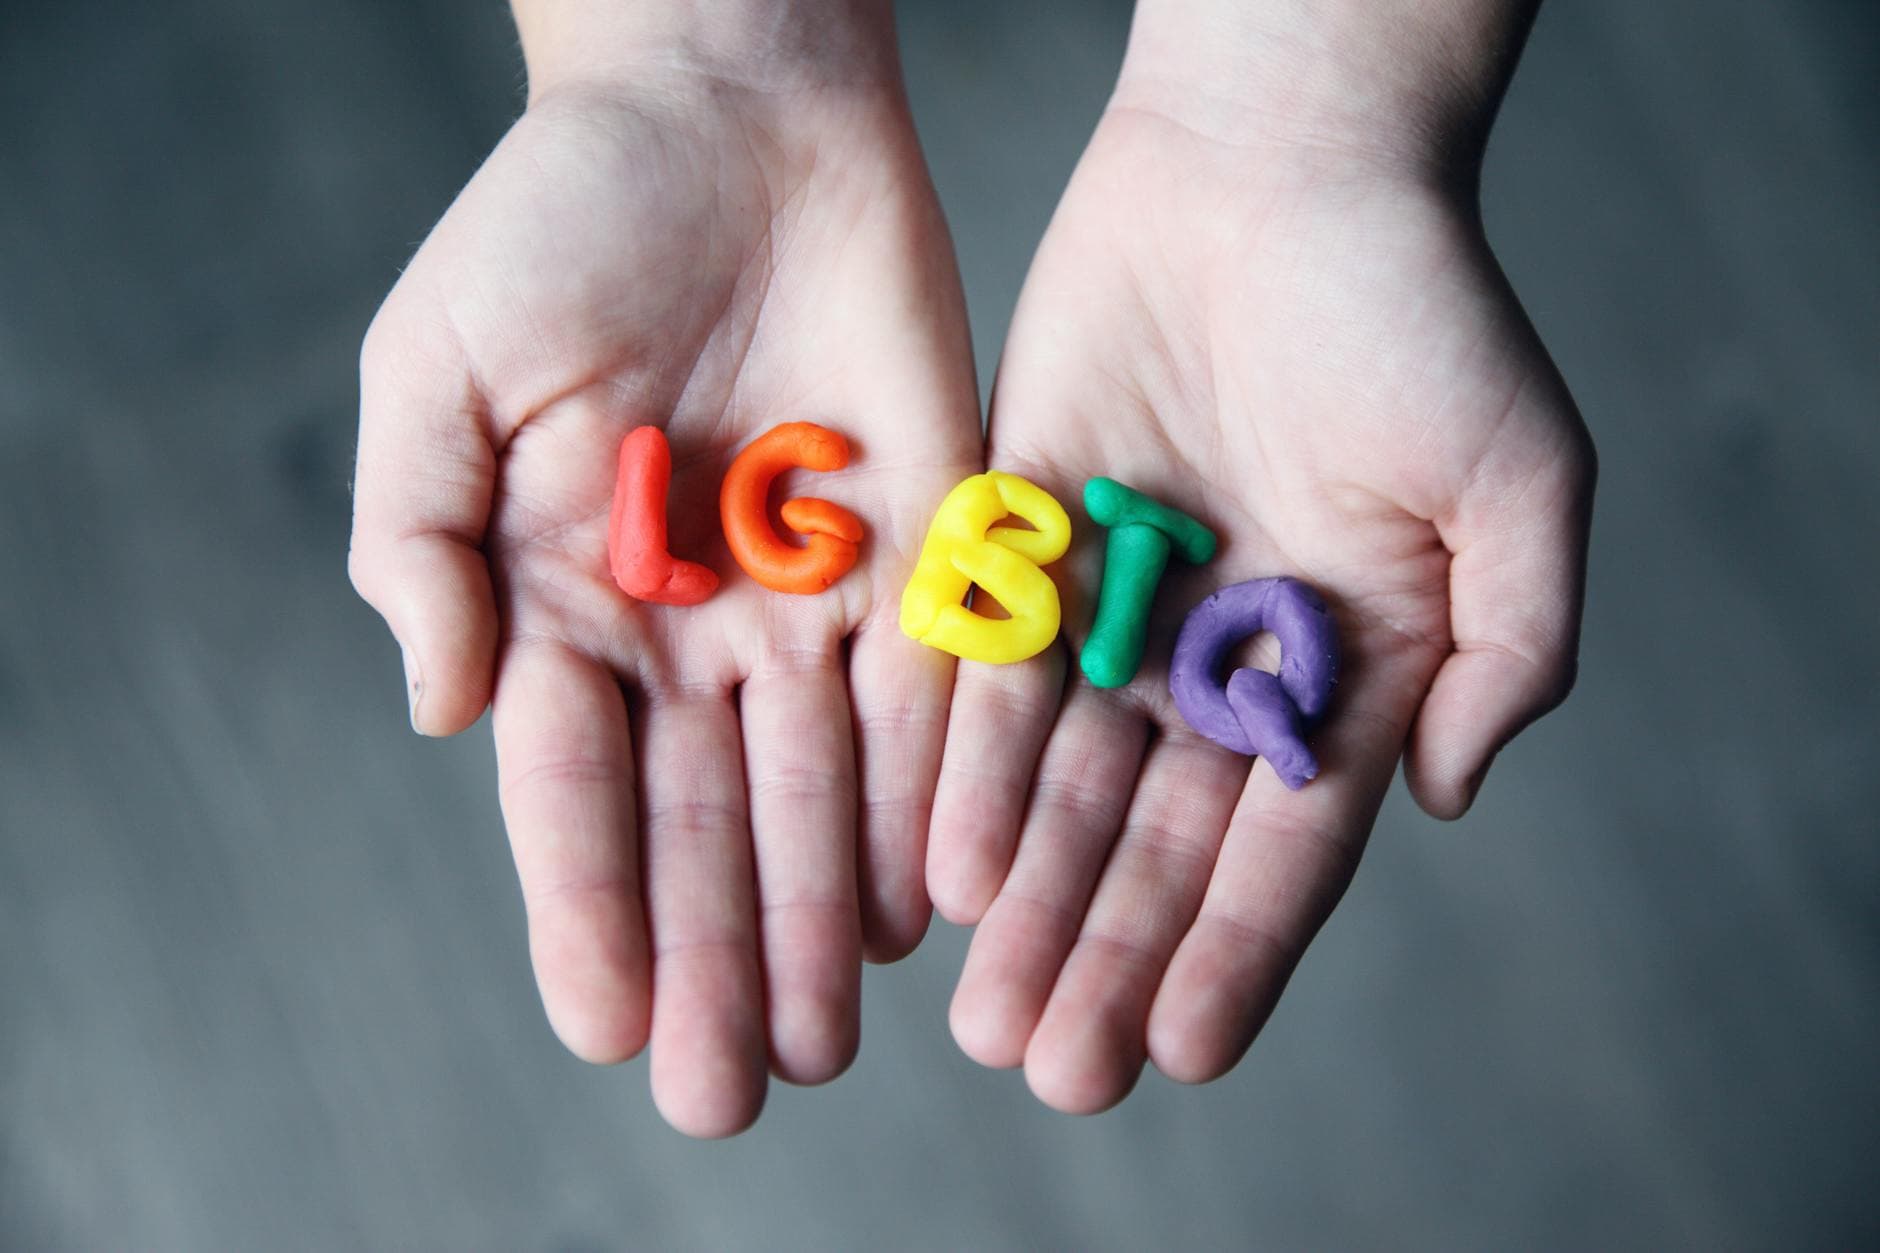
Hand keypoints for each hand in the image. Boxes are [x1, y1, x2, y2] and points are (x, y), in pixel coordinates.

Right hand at [348, 8, 979, 1136]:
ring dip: (824, 913)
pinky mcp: (930, 544)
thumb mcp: (441, 364)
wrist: (731, 110)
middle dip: (717, 953)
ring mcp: (815, 596)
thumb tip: (446, 711)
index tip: (607, 1023)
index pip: (576, 785)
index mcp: (567, 598)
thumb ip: (421, 538)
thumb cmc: (563, 221)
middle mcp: (695, 625)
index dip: (587, 905)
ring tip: (832, 1038)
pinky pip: (934, 689)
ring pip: (824, 784)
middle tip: (734, 1092)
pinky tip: (932, 899)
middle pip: (706, 818)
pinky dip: (931, 791)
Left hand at [926, 3, 1593, 1112]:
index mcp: (1346, 660)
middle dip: (1109, 953)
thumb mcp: (1518, 483)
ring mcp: (1120, 604)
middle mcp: (1224, 654)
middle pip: (1158, 838)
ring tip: (989, 1012)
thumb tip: (1442, 799)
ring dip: (1031, 900)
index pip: (1286, 838)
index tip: (1180, 1048)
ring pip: (1065, 783)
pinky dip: (971, 769)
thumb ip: (1510, 652)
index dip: (1236, 946)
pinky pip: (991, 674)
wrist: (1276, 161)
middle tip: (1057, 1068)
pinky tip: (946, 865)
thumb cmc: (1415, 307)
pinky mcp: (1025, 538)